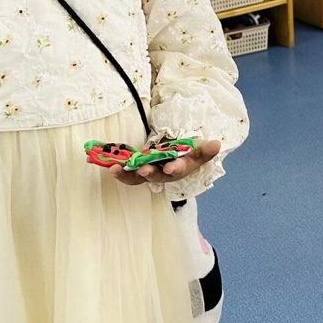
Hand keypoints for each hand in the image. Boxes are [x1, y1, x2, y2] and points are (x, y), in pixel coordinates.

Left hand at [107, 138, 221, 187]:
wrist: (179, 158)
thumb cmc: (190, 153)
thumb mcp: (201, 150)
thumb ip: (207, 148)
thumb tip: (217, 144)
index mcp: (180, 169)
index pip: (179, 170)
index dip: (175, 168)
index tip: (171, 166)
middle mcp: (163, 174)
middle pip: (155, 176)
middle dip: (148, 172)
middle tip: (141, 169)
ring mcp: (149, 173)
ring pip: (136, 178)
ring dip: (125, 175)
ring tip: (114, 169)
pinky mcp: (137, 170)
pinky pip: (126, 173)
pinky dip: (115, 170)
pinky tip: (105, 165)